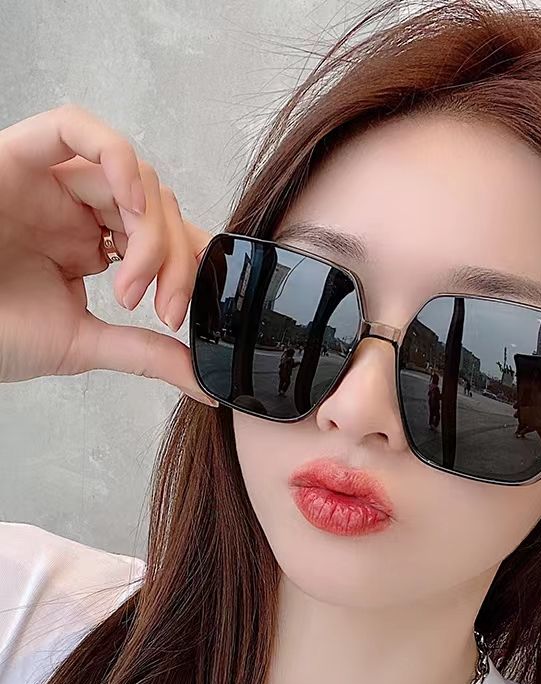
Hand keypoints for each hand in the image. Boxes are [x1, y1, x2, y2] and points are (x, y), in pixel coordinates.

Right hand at [0, 103, 216, 405]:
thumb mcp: (80, 344)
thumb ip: (144, 353)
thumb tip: (203, 381)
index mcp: (91, 247)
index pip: (165, 236)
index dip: (187, 266)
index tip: (178, 317)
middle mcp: (76, 210)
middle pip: (156, 206)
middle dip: (175, 257)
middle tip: (162, 307)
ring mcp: (51, 182)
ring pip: (132, 174)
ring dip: (150, 228)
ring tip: (130, 281)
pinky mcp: (20, 155)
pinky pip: (76, 127)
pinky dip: (118, 158)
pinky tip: (131, 203)